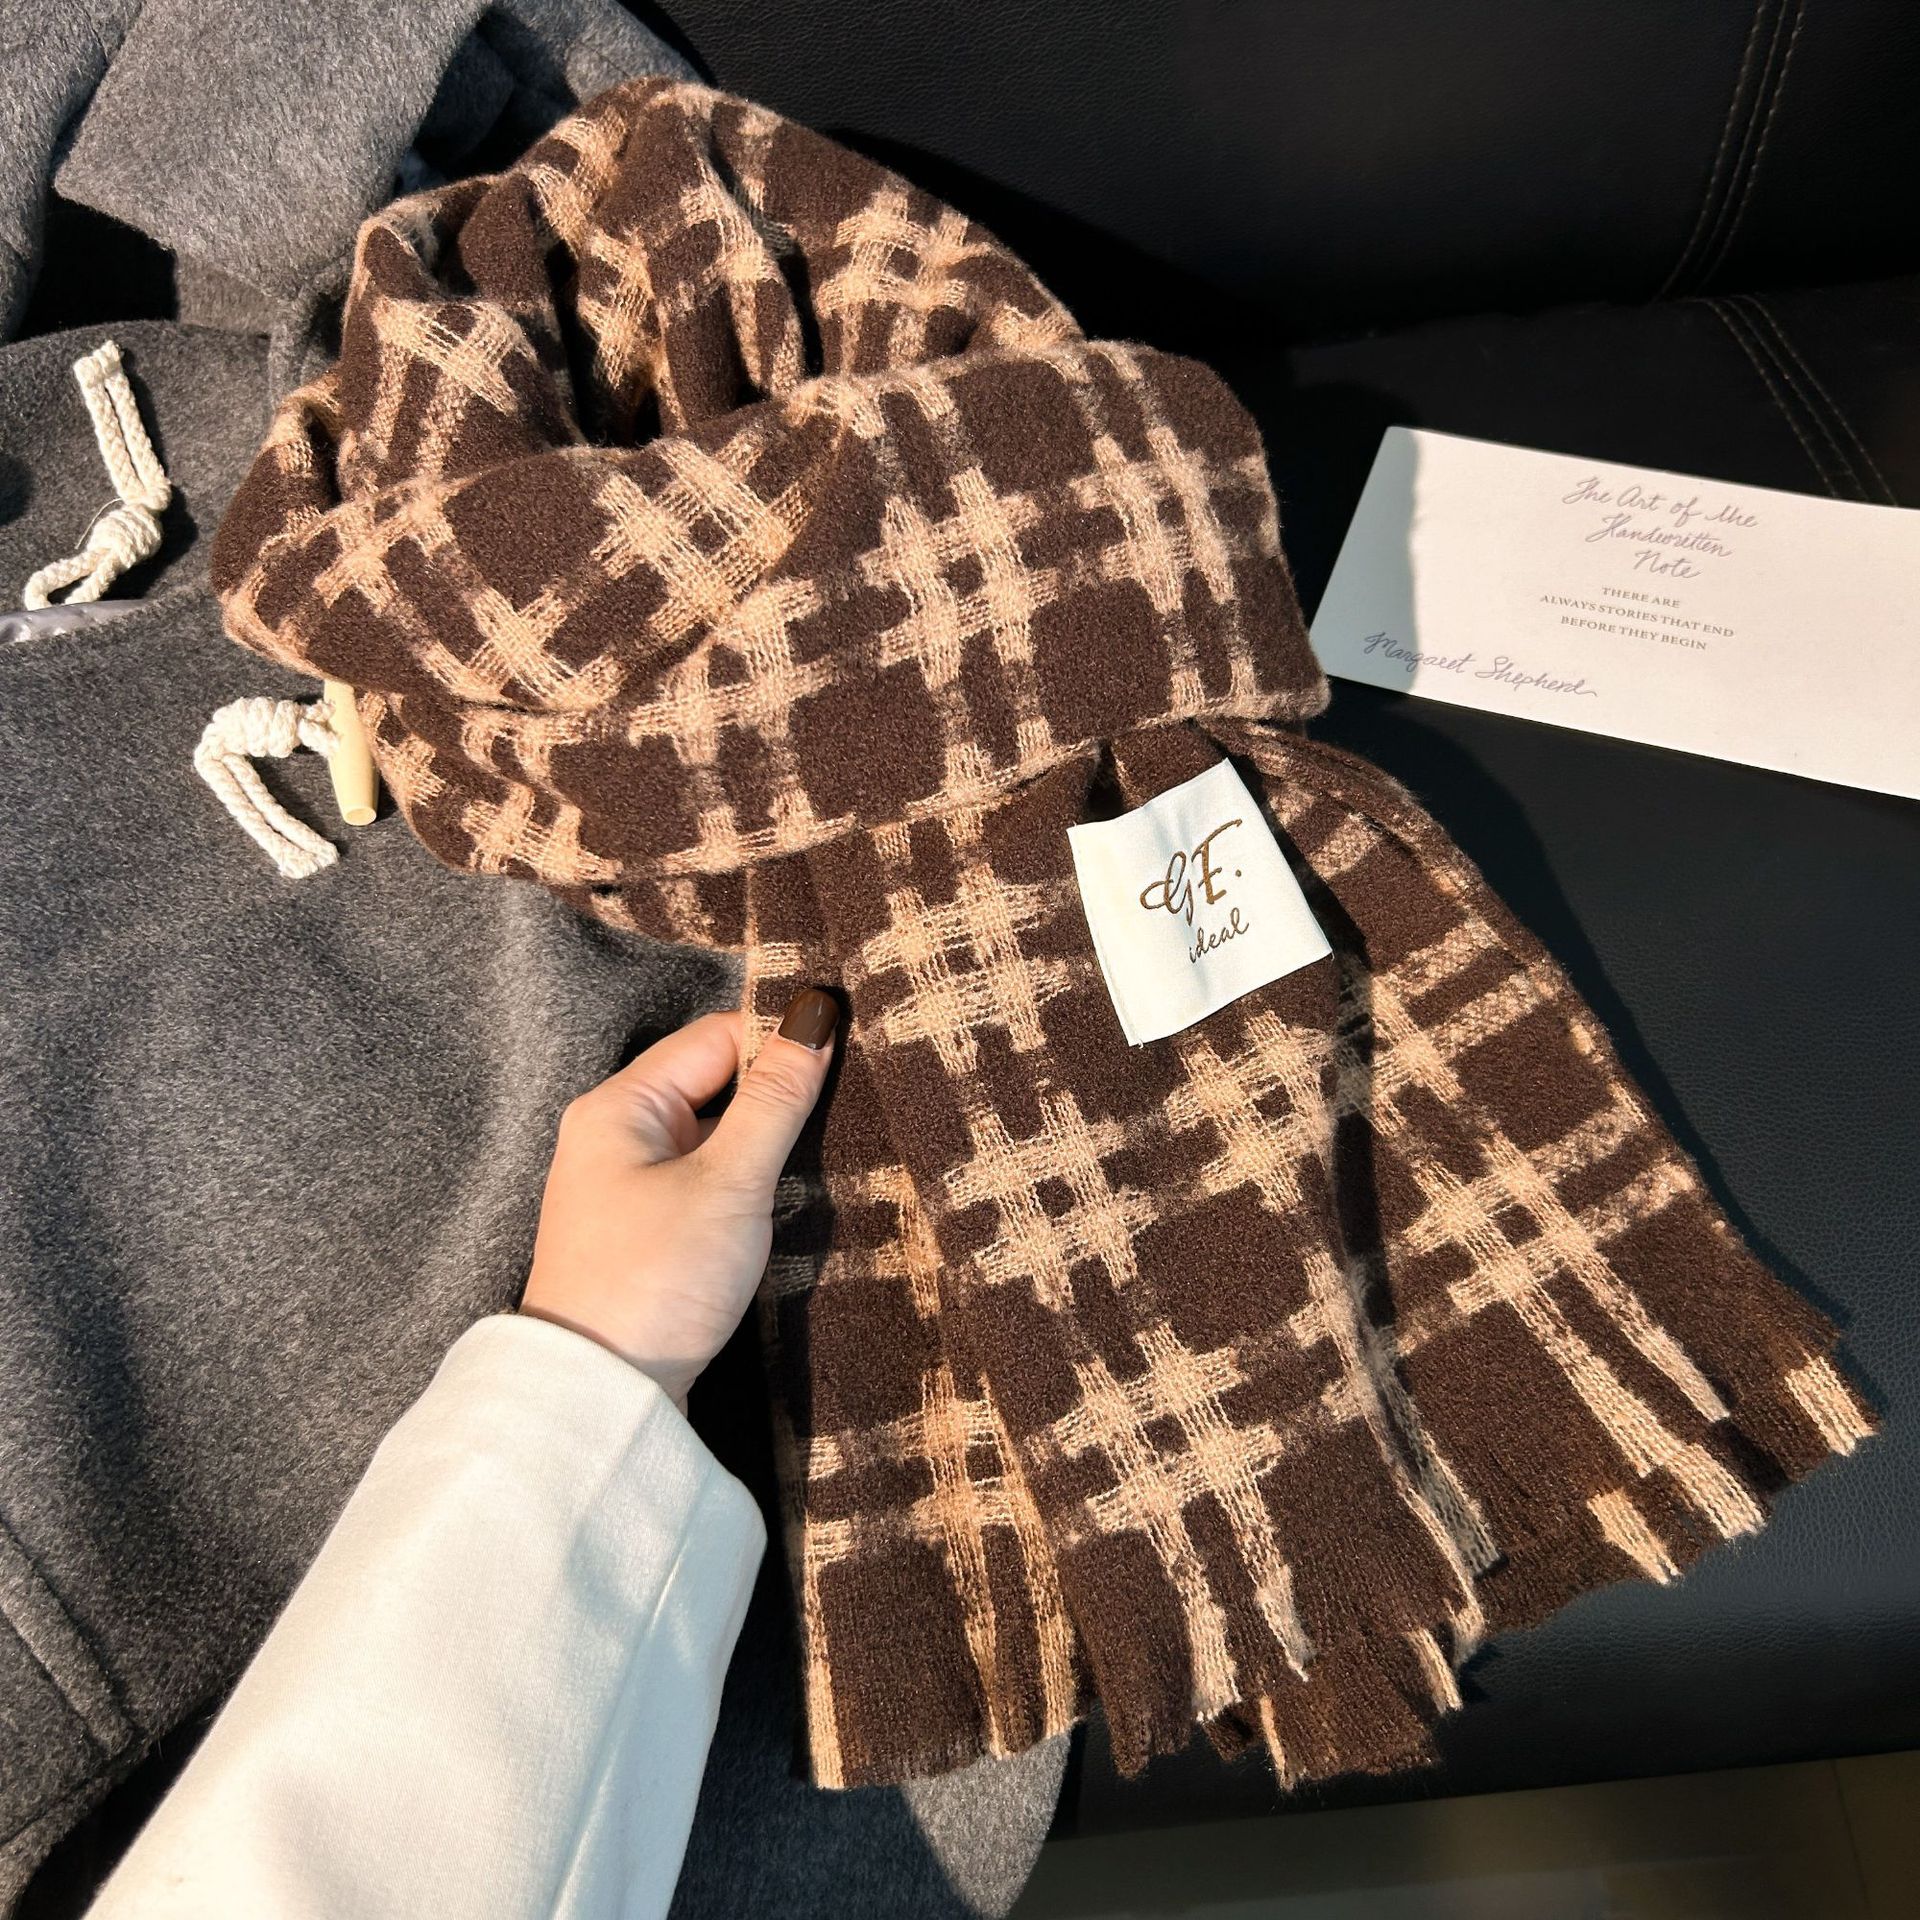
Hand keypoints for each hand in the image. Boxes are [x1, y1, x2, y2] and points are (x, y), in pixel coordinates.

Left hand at [520, 990, 838, 1404]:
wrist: (599, 1397)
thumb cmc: (655, 1280)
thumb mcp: (729, 1183)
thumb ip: (775, 1099)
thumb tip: (813, 1016)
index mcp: (621, 1105)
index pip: (715, 1038)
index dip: (780, 1039)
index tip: (849, 1049)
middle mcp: (615, 1134)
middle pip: (713, 1082)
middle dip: (777, 1091)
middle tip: (851, 1099)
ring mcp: (626, 1185)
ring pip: (713, 1134)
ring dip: (764, 1141)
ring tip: (830, 1146)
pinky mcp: (643, 1232)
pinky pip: (703, 1179)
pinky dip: (744, 1181)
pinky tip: (784, 1197)